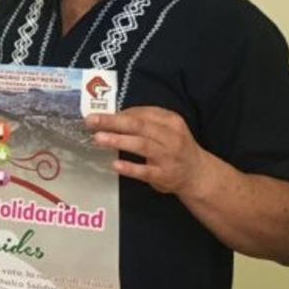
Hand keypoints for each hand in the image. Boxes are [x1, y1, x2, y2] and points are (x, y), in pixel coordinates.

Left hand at [86, 106, 207, 195]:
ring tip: (98, 138)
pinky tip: (115, 165)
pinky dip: (130, 168)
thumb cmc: (175, 147)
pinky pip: (145, 171)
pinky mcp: (164, 176)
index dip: (119, 113)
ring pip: (142, 145)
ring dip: (119, 141)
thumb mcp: (167, 128)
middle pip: (140, 126)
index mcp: (170, 121)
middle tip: (91, 121)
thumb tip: (113, 116)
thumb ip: (145, 121)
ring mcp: (168, 157)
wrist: (197, 174)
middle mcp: (171, 137)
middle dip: (114, 122)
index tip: (97, 114)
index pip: (142, 113)